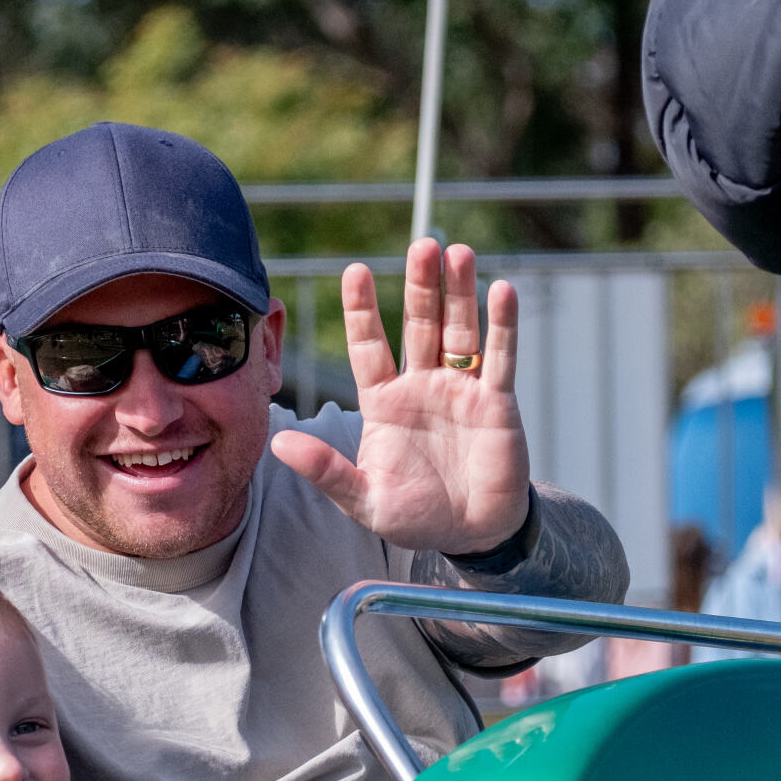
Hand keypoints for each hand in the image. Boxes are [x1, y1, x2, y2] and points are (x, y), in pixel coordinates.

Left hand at [269, 238, 530, 556]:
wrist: (470, 536)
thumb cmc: (414, 517)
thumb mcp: (363, 499)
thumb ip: (325, 470)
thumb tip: (277, 445)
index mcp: (385, 402)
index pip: (369, 346)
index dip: (363, 310)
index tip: (355, 270)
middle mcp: (422, 386)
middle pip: (419, 325)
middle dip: (419, 286)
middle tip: (421, 244)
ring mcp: (461, 390)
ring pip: (460, 331)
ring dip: (459, 292)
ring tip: (456, 251)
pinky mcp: (497, 403)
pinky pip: (501, 357)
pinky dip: (502, 325)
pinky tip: (501, 290)